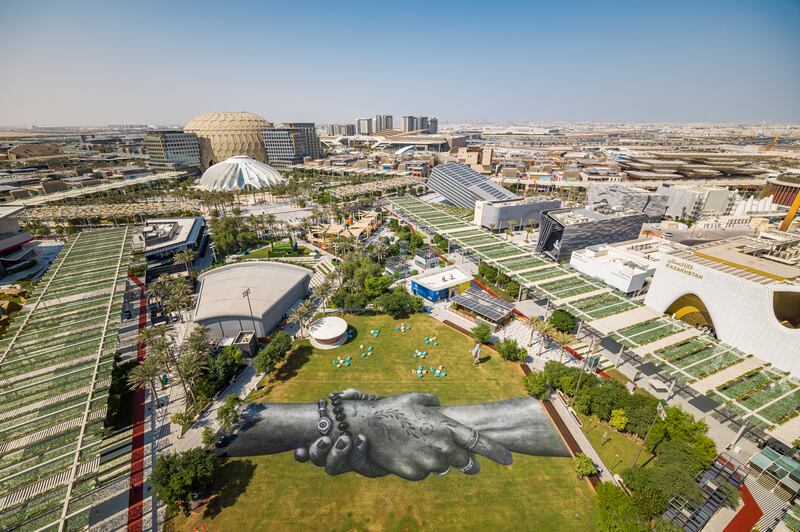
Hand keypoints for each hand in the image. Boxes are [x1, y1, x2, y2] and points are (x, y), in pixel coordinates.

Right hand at [296, 389, 511, 479]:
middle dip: (468, 462)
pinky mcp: (415, 474)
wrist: (365, 427)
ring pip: (444, 467)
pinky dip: (421, 465)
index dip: (495, 451)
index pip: (477, 441)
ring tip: (421, 447)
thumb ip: (435, 404)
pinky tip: (407, 453)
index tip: (508, 460)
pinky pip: (425, 472)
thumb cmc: (392, 409)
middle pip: (465, 462)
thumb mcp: (416, 398)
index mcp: (445, 426)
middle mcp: (440, 446)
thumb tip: (442, 408)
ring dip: (439, 460)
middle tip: (464, 460)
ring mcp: (428, 462)